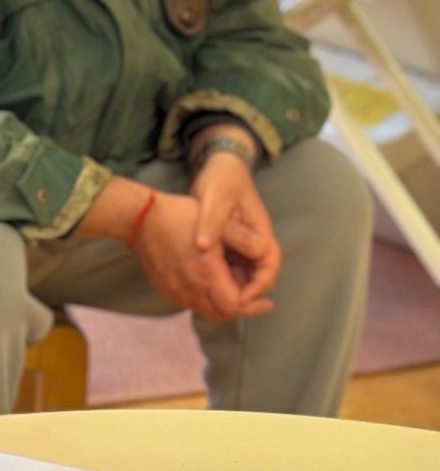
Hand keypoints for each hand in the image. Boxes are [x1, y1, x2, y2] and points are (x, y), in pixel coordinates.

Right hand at [131, 191, 273, 322]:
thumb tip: (267, 254)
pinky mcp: (165, 289)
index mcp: (206, 272)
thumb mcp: (220, 222)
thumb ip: (246, 240)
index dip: (253, 306)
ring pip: (206, 311)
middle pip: (222, 315)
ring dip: (222, 304)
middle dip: (241, 309)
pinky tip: (211, 284)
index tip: (267, 301)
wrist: (140, 219)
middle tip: (255, 299)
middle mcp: (189, 288)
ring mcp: (175, 291)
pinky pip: (190, 303)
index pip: (234, 306)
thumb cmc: (179, 215)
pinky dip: (206, 300)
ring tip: (234, 288)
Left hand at [189, 153, 280, 308]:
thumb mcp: (216, 198)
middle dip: (244, 292)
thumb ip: (212, 222)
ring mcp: (241, 242)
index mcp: (259, 230)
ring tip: (210, 300)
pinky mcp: (228, 243)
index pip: (269, 264)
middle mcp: (254, 240)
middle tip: (222, 305)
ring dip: (231, 287)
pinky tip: (201, 284)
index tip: (240, 297)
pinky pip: (228, 266)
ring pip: (242, 273)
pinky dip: (220, 277)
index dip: (259, 284)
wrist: (218, 165)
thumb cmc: (221, 179)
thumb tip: (203, 246)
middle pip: (257, 274)